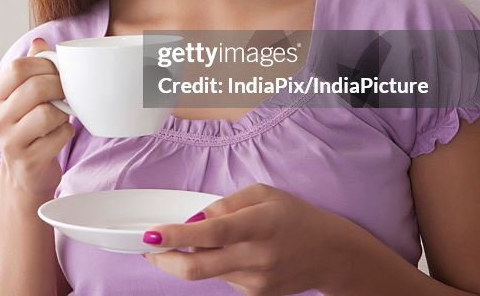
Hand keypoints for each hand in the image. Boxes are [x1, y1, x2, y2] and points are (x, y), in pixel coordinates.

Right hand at [0, 38, 73, 198]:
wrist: (24, 175)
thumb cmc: (28, 129)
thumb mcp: (23, 98)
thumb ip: (31, 68)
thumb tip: (39, 41)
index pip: (17, 68)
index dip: (43, 64)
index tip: (57, 71)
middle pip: (36, 88)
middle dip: (59, 86)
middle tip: (66, 92)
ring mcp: (11, 142)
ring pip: (49, 113)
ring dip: (63, 112)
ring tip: (61, 116)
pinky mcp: (28, 161)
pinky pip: (59, 136)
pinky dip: (66, 132)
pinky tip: (59, 134)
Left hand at [140, 183, 356, 295]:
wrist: (331, 255)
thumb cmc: (295, 217)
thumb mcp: (263, 194)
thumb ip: (225, 204)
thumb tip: (194, 220)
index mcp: (257, 225)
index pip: (211, 233)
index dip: (177, 236)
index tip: (151, 235)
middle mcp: (256, 257)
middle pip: (198, 268)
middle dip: (164, 260)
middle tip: (148, 248)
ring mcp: (256, 281)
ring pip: (208, 272)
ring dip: (196, 257)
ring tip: (213, 240)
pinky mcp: (256, 295)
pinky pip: (223, 279)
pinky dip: (218, 265)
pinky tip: (237, 254)